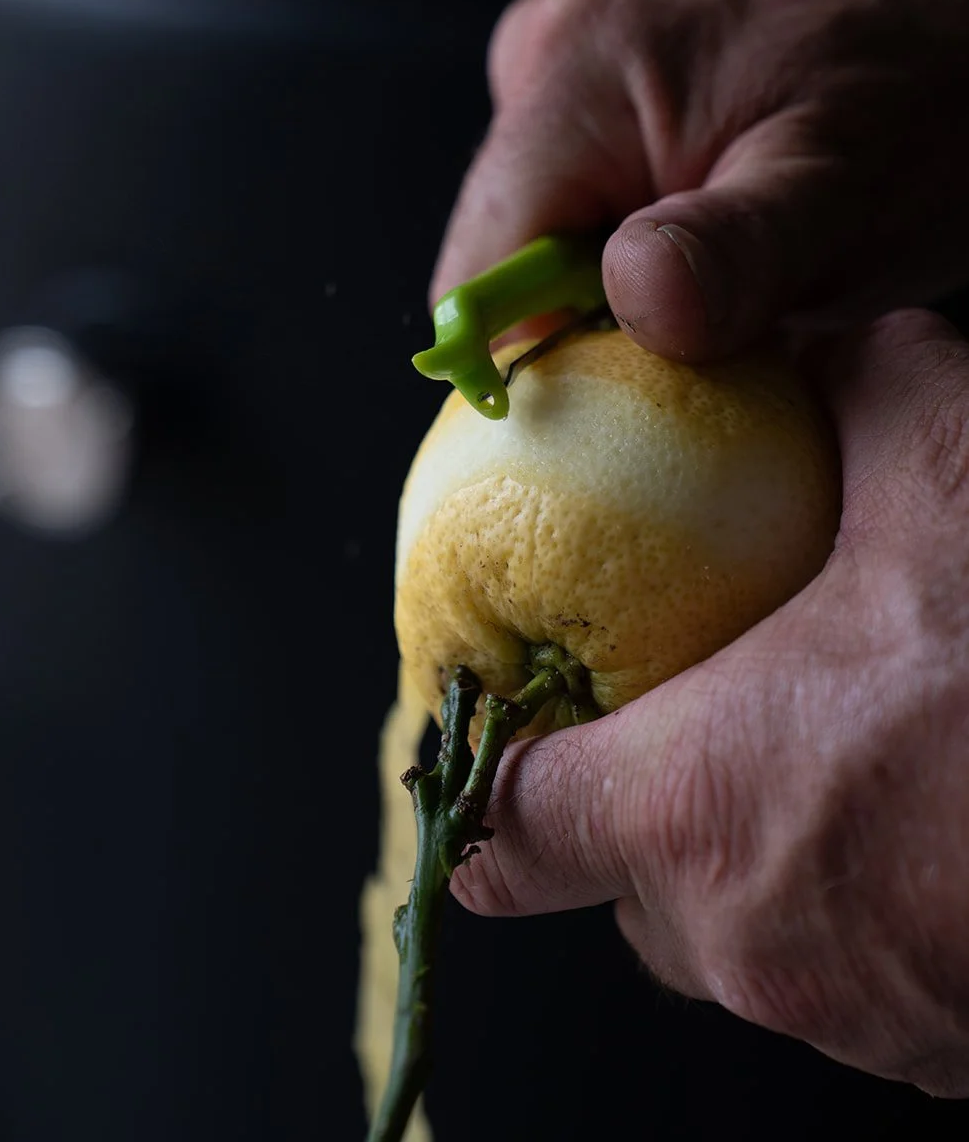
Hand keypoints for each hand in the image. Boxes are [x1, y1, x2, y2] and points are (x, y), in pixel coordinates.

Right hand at [433, 0, 968, 360]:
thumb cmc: (916, 92)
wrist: (952, 4)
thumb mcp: (847, 188)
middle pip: (499, 265)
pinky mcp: (590, 96)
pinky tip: (710, 257)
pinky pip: (571, 212)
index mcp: (579, 72)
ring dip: (609, 299)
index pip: (478, 272)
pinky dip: (626, 261)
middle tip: (703, 351)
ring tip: (723, 294)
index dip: (532, 367)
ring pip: (535, 247)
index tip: (625, 420)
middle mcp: (546, 59)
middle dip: (583, 331)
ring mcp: (564, 73)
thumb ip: (739, 250)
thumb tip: (633, 301)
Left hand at [453, 310, 968, 1097]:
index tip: (500, 731)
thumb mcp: (950, 464)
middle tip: (694, 712)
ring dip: (758, 858)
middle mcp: (757, 945)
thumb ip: (851, 391)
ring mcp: (860, 1022)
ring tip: (830, 757)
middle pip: (626, 891)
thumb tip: (812, 354)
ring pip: (743, 941)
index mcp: (702, 810)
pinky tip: (928, 813)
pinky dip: (861, 907)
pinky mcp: (949, 1055)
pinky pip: (854, 981)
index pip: (508, 831)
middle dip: (639, 806)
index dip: (487, 777)